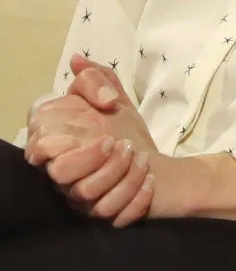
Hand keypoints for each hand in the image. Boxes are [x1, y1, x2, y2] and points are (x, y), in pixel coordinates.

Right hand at [26, 54, 156, 226]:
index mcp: (60, 145)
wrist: (152, 160)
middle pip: (59, 174)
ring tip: (140, 157)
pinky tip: (150, 178)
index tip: (101, 118)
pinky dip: (135, 195)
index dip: (64, 135)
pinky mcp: (105, 217)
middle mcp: (64, 175)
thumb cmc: (123, 127)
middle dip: (92, 157)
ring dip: (119, 174)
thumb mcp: (112, 96)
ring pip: (86, 195)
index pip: (40, 145)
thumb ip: (95, 78)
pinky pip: (113, 215)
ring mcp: (83, 199)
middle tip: (121, 143)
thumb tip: (77, 60)